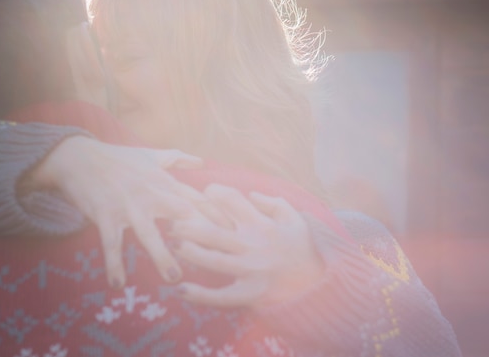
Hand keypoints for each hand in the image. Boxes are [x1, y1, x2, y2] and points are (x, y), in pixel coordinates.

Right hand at [26, 136, 205, 287]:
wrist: (78, 158)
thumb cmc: (118, 158)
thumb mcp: (151, 155)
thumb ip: (178, 159)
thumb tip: (201, 162)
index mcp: (164, 182)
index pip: (197, 199)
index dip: (218, 215)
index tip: (236, 232)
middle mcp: (151, 193)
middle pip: (181, 215)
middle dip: (200, 234)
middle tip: (217, 257)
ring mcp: (128, 205)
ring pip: (148, 233)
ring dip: (161, 255)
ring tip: (174, 277)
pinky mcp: (105, 215)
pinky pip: (111, 243)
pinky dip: (114, 264)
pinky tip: (118, 285)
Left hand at [169, 184, 325, 308]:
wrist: (317, 283)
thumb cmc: (302, 248)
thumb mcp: (295, 218)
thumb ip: (274, 203)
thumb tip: (251, 194)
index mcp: (261, 224)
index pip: (232, 201)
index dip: (214, 192)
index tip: (203, 193)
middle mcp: (253, 245)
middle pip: (215, 231)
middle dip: (190, 225)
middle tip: (171, 220)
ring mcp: (251, 270)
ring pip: (215, 261)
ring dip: (192, 253)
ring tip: (173, 247)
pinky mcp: (250, 293)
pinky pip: (223, 296)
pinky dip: (202, 295)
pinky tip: (182, 290)